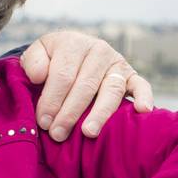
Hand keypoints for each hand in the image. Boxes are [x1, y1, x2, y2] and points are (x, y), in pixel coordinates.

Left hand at [21, 31, 153, 140]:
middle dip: (70, 112)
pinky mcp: (131, 75)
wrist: (70, 52)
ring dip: (100, 113)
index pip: (63, 75)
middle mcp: (98, 50)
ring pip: (111, 89)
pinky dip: (144, 97)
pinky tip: (142, 110)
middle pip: (85, 85)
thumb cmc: (50, 60)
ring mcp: (117, 63)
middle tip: (58, 134)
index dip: (52, 100)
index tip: (43, 122)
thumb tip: (39, 77)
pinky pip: (141, 85)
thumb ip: (33, 62)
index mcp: (73, 43)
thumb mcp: (36, 54)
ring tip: (89, 132)